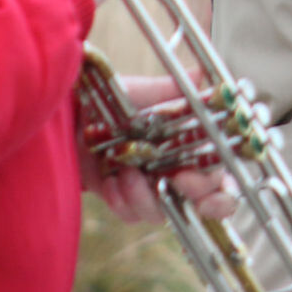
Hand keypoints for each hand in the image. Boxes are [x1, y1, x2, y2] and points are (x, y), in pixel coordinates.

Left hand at [82, 75, 236, 223]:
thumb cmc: (111, 100)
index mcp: (190, 146)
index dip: (220, 192)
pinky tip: (109, 182)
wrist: (72, 116)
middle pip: (201, 204)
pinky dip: (121, 202)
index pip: (219, 179)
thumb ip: (173, 91)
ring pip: (164, 212)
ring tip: (126, 174)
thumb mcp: (142, 92)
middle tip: (172, 181)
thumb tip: (201, 77)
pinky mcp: (125, 200)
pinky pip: (132, 215)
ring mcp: (152, 188)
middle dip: (191, 197)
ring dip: (145, 197)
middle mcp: (176, 171)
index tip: (201, 184)